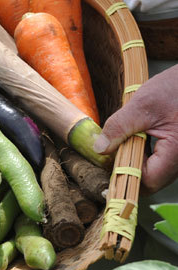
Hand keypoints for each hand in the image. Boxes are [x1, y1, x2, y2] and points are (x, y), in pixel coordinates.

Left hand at [93, 64, 177, 192]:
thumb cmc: (173, 89)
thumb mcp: (141, 105)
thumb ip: (119, 127)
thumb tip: (100, 149)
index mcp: (177, 151)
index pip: (149, 180)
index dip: (125, 175)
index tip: (108, 162)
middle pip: (151, 179)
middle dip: (127, 167)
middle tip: (111, 150)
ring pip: (153, 170)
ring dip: (134, 160)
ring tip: (123, 140)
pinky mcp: (176, 150)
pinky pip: (158, 160)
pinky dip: (142, 153)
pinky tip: (134, 138)